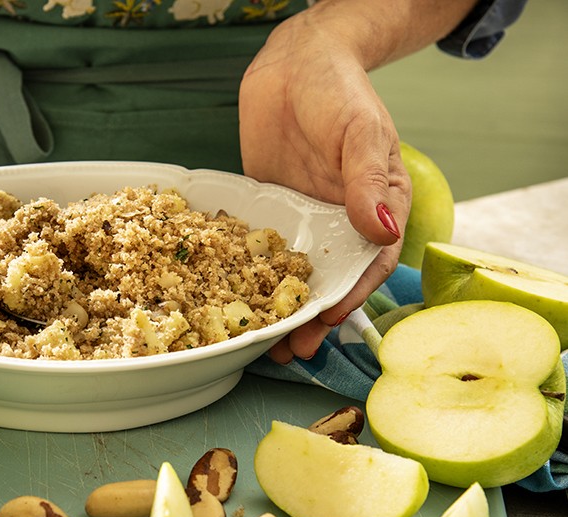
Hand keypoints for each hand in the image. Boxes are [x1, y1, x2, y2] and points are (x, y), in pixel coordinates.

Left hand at [239, 16, 410, 363]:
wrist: (294, 65)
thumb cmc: (339, 92)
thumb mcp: (361, 132)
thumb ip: (368, 180)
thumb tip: (383, 230)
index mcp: (378, 207)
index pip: (370, 262)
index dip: (351, 295)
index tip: (329, 318)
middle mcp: (342, 222)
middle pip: (332, 281)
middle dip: (314, 318)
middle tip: (293, 349)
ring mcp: (305, 220)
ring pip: (296, 275)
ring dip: (282, 309)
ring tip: (265, 344)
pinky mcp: (271, 213)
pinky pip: (262, 251)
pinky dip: (253, 279)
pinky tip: (235, 302)